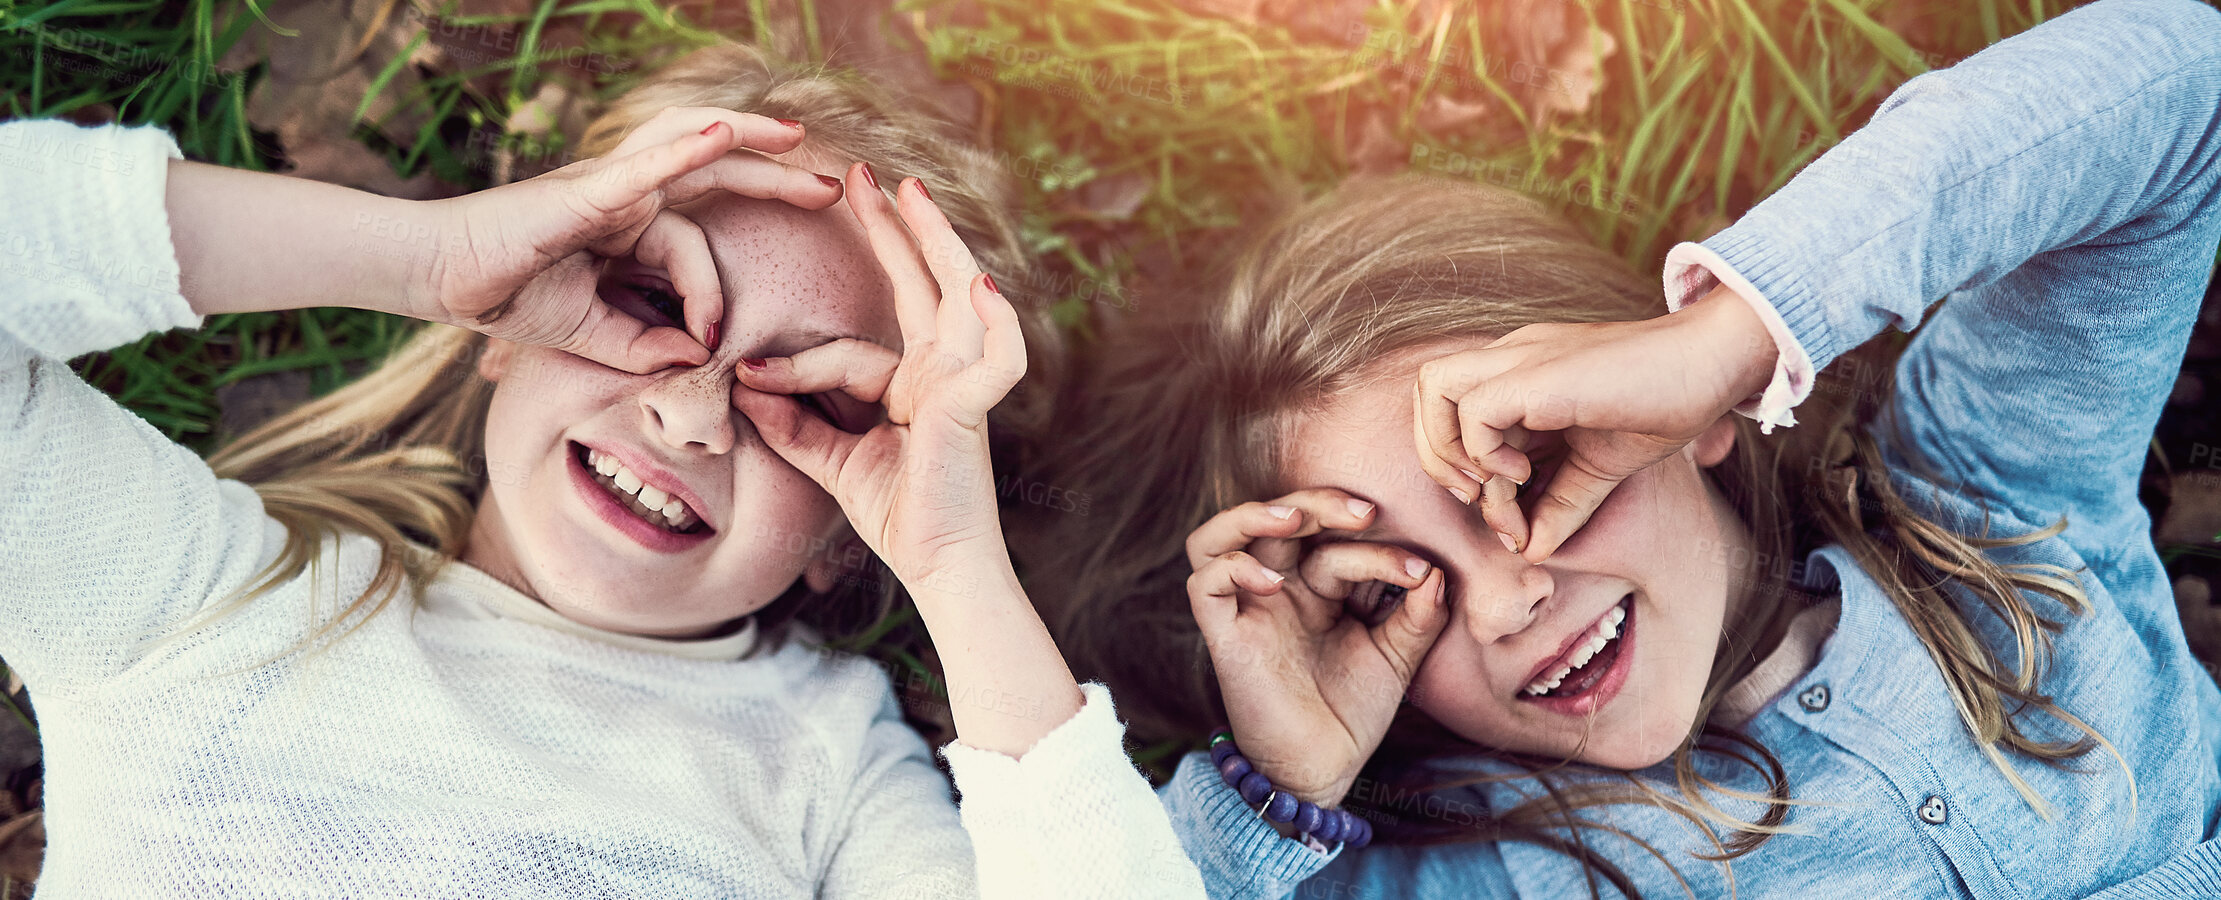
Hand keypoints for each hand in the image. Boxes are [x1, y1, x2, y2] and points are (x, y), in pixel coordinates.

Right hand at [417, 107, 844, 373]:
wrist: (440, 280)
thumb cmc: (506, 296)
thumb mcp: (591, 332)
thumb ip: (642, 344)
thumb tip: (692, 356)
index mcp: (628, 225)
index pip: (696, 247)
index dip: (712, 295)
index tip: (709, 342)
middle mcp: (625, 194)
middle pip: (716, 172)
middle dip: (776, 176)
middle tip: (835, 186)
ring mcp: (607, 184)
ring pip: (690, 144)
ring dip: (746, 137)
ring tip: (795, 137)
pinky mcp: (584, 190)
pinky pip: (646, 166)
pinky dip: (687, 150)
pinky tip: (727, 134)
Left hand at [729, 166, 1022, 596]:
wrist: (940, 569)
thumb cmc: (902, 519)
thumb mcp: (834, 463)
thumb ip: (796, 426)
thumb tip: (746, 388)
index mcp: (916, 385)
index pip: (857, 345)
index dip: (799, 358)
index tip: (747, 374)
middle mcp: (945, 374)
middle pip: (925, 285)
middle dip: (896, 229)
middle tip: (865, 175)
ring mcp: (964, 386)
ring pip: (958, 298)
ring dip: (937, 242)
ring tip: (911, 193)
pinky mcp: (974, 408)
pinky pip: (996, 353)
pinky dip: (996, 318)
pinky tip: (979, 282)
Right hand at [1185, 489, 1448, 807]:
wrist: (1324, 770)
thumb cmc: (1355, 712)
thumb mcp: (1398, 658)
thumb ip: (1418, 616)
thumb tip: (1435, 573)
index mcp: (1318, 588)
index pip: (1338, 543)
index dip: (1379, 547)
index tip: (1421, 573)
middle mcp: (1279, 589)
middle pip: (1280, 519)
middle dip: (1320, 503)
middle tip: (1364, 512)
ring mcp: (1248, 609)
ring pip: (1222, 535)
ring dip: (1254, 514)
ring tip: (1295, 515)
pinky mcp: (1224, 636)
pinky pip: (1204, 583)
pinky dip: (1232, 568)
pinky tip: (1271, 581)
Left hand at [1413, 285, 1776, 560]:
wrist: (1712, 361)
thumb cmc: (1663, 404)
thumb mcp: (1598, 466)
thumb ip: (1561, 504)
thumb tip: (1534, 550)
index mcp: (1520, 372)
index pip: (1450, 408)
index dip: (1458, 466)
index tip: (1507, 516)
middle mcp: (1510, 357)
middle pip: (1425, 391)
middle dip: (1436, 457)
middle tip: (1481, 499)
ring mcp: (1520, 358)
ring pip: (1432, 388)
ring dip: (1450, 450)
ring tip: (1497, 486)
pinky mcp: (1536, 373)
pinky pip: (1473, 409)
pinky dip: (1483, 451)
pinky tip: (1524, 471)